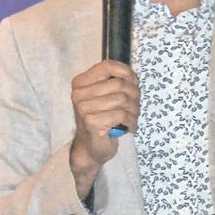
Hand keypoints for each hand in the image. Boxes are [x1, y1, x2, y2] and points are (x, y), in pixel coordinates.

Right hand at [69, 60, 139, 197]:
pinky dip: (131, 121)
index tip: (134, 82)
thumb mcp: (106, 97)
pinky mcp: (91, 122)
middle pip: (119, 84)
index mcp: (80, 83)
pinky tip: (129, 127)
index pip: (107, 66)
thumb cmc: (101, 120)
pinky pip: (121, 114)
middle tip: (135, 106)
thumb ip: (116, 83)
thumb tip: (133, 76)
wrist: (90, 148)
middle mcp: (78, 93)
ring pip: (122, 99)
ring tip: (133, 117)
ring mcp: (83, 108)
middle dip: (134, 95)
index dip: (126, 72)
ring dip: (134, 110)